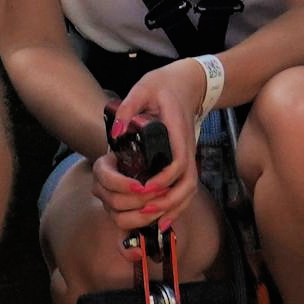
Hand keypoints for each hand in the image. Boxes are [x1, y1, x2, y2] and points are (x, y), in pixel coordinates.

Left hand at [92, 77, 200, 233]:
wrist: (186, 84)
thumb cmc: (163, 86)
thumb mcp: (143, 88)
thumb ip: (128, 108)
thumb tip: (114, 133)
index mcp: (177, 131)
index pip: (179, 161)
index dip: (165, 178)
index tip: (146, 187)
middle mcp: (187, 148)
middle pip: (188, 183)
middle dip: (168, 201)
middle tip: (143, 211)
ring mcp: (189, 156)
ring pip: (189, 190)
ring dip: (172, 207)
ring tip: (149, 219)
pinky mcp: (185, 161)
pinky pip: (186, 188)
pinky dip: (177, 206)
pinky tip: (162, 219)